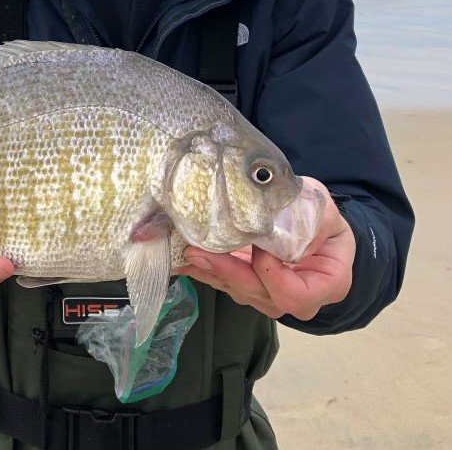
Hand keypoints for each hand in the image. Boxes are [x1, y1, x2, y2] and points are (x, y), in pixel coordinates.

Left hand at [181, 177, 354, 320]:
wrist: (314, 227)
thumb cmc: (322, 219)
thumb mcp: (324, 210)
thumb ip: (311, 220)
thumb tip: (279, 227)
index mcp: (327, 284)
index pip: (295, 294)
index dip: (272, 274)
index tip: (260, 247)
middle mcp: (298, 299)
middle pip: (259, 294)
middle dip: (227, 272)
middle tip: (199, 251)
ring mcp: (269, 296)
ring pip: (237, 290)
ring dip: (210, 271)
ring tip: (185, 253)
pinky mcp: (246, 287)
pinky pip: (223, 283)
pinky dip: (203, 269)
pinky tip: (182, 258)